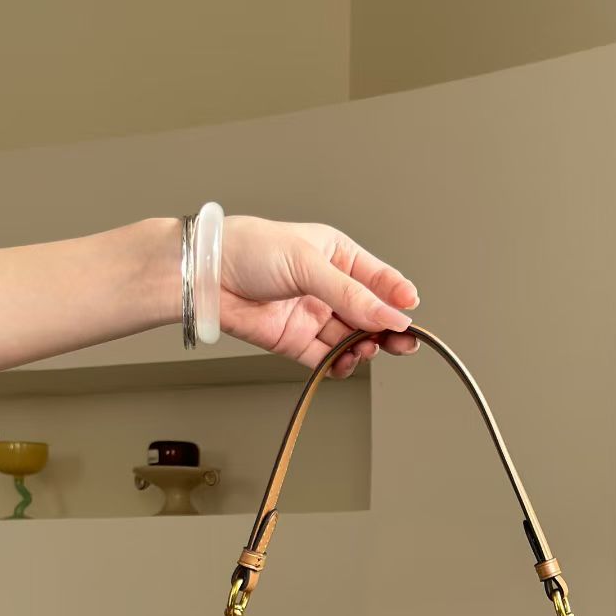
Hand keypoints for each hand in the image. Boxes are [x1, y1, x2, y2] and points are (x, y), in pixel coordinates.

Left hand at [219, 216, 419, 377]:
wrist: (205, 277)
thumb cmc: (248, 250)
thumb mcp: (307, 263)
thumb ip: (350, 294)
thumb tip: (389, 315)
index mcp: (336, 255)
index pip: (378, 279)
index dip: (396, 296)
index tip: (410, 312)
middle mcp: (328, 287)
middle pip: (369, 314)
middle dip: (387, 329)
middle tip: (401, 343)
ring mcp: (313, 316)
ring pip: (351, 338)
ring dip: (363, 347)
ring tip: (365, 349)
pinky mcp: (296, 341)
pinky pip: (327, 358)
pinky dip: (340, 364)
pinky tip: (346, 362)